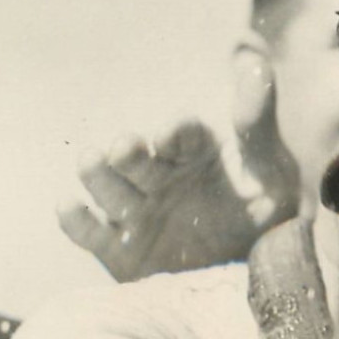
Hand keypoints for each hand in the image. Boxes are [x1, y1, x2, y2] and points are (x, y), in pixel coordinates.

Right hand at [59, 50, 299, 280]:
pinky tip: (68, 207)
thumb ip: (257, 121)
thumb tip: (253, 59)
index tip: (174, 133)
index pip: (181, 134)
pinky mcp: (120, 250)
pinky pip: (89, 234)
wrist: (258, 278)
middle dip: (128, 152)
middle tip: (125, 147)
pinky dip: (75, 221)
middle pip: (135, 158)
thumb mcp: (271, 170)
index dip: (176, 133)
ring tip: (95, 163)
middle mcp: (159, 176)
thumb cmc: (268, 217)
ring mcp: (137, 211)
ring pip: (107, 188)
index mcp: (193, 151)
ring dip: (98, 176)